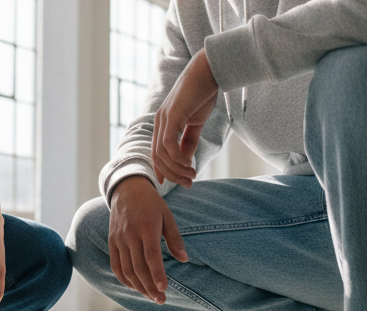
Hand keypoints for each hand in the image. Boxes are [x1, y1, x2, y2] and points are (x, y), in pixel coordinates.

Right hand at [109, 176, 188, 303]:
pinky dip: (124, 279)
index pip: (151, 256)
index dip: (157, 274)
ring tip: (151, 296)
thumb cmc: (151, 203)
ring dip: (138, 286)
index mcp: (147, 227)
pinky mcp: (112, 241)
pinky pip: (116, 265)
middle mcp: (130, 235)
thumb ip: (175, 239)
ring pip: (126, 269)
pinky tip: (135, 287)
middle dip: (149, 287)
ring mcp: (119, 239)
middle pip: (138, 267)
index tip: (164, 288)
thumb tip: (184, 259)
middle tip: (161, 299)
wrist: (127, 189)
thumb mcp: (167, 216)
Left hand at [151, 49, 218, 187]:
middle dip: (173, 174)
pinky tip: (189, 165)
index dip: (165, 170)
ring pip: (162, 154)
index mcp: (163, 123)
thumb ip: (189, 141)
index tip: (179, 182)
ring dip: (177, 169)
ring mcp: (163, 118)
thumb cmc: (203, 94)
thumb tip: (186, 162)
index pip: (157, 153)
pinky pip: (168, 144)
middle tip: (189, 183)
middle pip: (158, 157)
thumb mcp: (195, 123)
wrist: (209, 71)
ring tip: (192, 176)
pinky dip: (177, 159)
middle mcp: (159, 121)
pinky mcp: (172, 116)